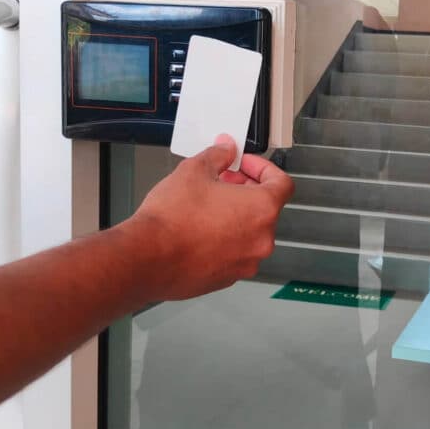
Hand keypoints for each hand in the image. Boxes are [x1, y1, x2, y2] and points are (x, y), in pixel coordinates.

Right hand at [125, 135, 293, 300]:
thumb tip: (225, 150)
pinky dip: (224, 240)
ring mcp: (246, 262)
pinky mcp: (229, 278)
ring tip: (207, 206)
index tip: (245, 165)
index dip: (264, 168)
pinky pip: (234, 253)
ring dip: (235, 217)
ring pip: (250, 233)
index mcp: (261, 209)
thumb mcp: (194, 171)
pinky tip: (200, 231)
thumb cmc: (171, 220)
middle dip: (245, 191)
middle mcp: (261, 239)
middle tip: (222, 181)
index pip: (282, 183)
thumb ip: (217, 156)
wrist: (147, 258)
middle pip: (265, 208)